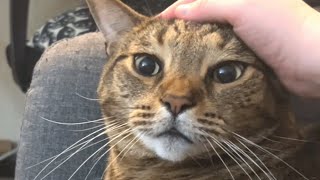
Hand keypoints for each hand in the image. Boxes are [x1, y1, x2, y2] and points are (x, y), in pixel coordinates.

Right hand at [161, 0, 319, 97]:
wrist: (311, 62)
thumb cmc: (280, 29)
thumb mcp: (243, 8)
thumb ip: (208, 6)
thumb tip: (177, 11)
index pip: (196, 0)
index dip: (175, 10)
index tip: (156, 25)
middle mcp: (236, 11)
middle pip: (199, 16)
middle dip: (179, 27)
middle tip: (160, 43)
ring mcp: (239, 33)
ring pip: (206, 36)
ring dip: (189, 43)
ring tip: (171, 55)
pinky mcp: (242, 52)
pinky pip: (216, 52)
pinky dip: (202, 56)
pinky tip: (192, 64)